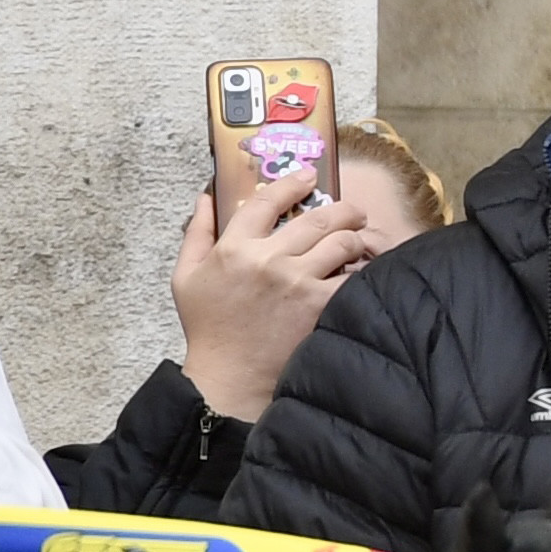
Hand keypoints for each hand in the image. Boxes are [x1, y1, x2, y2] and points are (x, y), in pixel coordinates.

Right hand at [174, 156, 372, 422]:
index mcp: (233, 248)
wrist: (230, 376)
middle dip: (343, 209)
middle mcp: (268, 259)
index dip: (292, 183)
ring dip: (356, 238)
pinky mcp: (321, 305)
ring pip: (343, 242)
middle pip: (319, 217)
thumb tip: (207, 197)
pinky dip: (363, 270)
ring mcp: (297, 282)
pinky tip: (364, 270)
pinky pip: (354, 276)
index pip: (268, 200)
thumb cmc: (208, 326)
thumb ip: (197, 233)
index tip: (310, 175)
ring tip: (359, 241)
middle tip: (353, 212)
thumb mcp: (186, 276)